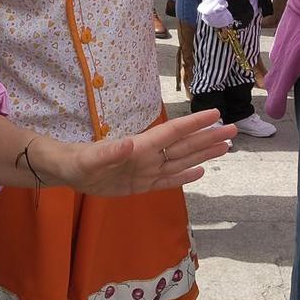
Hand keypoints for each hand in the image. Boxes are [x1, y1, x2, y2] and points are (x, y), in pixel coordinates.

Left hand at [57, 110, 235, 196]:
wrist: (65, 171)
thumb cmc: (75, 161)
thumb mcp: (88, 160)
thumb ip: (109, 152)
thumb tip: (130, 144)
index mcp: (139, 147)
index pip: (172, 133)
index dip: (194, 124)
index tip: (215, 113)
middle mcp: (147, 157)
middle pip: (184, 145)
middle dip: (208, 137)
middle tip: (233, 128)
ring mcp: (146, 171)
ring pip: (182, 161)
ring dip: (203, 153)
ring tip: (225, 146)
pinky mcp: (140, 185)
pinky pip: (168, 180)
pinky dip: (185, 177)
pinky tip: (201, 171)